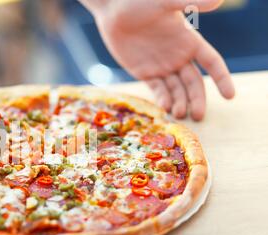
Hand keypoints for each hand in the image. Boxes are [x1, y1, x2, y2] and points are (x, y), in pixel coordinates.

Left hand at [81, 0, 234, 120]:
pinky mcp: (145, 73)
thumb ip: (190, 2)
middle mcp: (179, 56)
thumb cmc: (140, 2)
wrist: (113, 12)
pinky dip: (162, 98)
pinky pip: (157, 89)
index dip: (222, 78)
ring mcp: (162, 66)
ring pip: (176, 89)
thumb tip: (219, 0)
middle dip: (197, 99)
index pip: (212, 62)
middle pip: (194, 83)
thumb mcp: (165, 3)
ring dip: (180, 102)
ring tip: (179, 115)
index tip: (229, 96)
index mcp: (190, 41)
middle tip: (199, 116)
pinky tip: (165, 107)